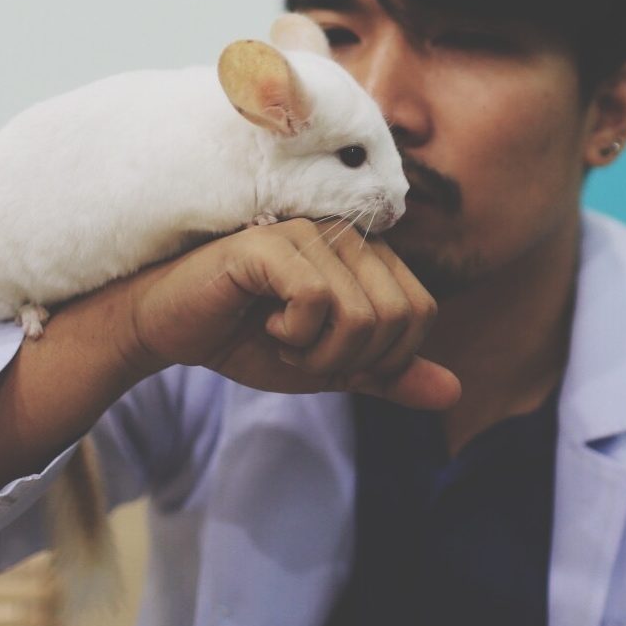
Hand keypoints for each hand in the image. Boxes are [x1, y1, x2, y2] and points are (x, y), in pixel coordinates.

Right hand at [122, 218, 459, 409]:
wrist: (172, 328)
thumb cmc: (246, 338)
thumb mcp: (328, 368)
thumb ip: (388, 377)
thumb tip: (453, 393)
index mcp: (369, 256)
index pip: (421, 312)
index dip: (383, 358)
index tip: (330, 355)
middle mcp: (346, 234)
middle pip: (397, 316)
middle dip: (350, 359)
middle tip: (302, 350)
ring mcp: (310, 231)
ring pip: (361, 314)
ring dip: (318, 351)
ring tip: (280, 335)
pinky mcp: (271, 242)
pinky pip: (317, 300)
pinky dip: (294, 333)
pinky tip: (263, 321)